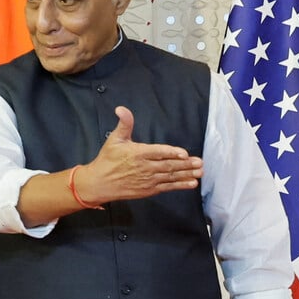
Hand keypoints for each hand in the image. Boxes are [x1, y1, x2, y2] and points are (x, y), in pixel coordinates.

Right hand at [77, 106, 203, 204]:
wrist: (100, 183)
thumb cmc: (108, 160)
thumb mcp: (114, 139)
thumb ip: (124, 124)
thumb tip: (121, 109)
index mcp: (138, 153)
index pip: (158, 152)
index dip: (171, 153)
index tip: (184, 153)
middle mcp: (145, 168)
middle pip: (168, 165)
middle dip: (186, 164)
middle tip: (199, 162)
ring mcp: (148, 180)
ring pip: (170, 176)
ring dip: (186, 174)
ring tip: (199, 172)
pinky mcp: (149, 190)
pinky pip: (167, 187)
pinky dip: (180, 185)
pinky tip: (191, 183)